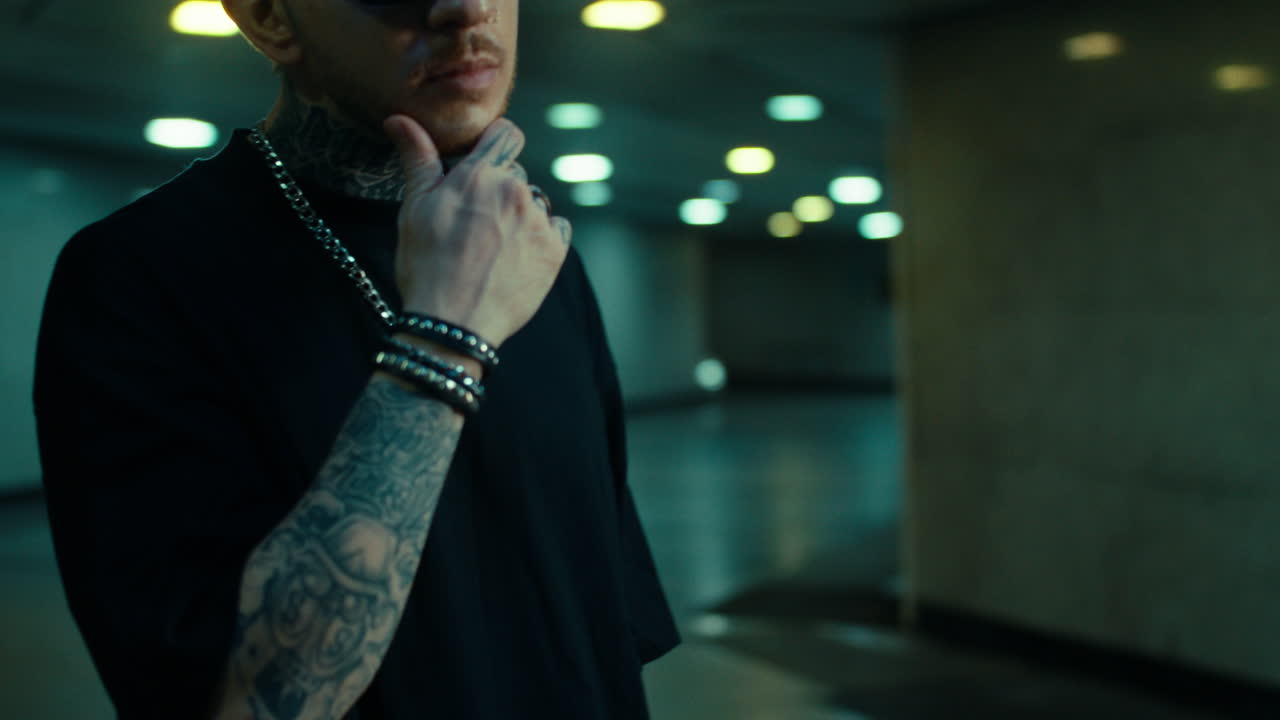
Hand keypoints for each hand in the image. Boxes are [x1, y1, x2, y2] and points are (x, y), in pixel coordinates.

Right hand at [383, 115, 571, 347]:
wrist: (452, 325)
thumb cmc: (426, 266)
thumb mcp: (414, 209)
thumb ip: (418, 159)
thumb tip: (400, 119)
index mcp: (479, 175)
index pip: (506, 133)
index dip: (496, 144)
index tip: (485, 162)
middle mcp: (515, 191)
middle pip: (516, 174)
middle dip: (498, 190)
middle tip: (475, 224)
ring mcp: (539, 221)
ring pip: (534, 203)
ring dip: (520, 216)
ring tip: (493, 247)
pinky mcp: (556, 250)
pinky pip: (556, 229)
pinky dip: (541, 238)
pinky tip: (516, 257)